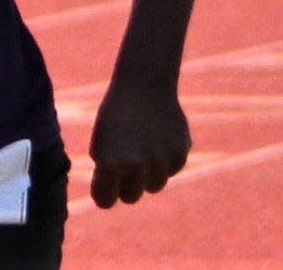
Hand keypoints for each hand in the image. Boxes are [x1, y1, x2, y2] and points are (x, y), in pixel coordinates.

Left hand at [88, 76, 190, 208]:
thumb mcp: (101, 140)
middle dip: (125, 184)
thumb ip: (106, 169)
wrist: (144, 83)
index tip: (103, 186)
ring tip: (141, 145)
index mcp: (111, 162)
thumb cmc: (116, 113)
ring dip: (147, 173)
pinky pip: (171, 169)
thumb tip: (112, 195)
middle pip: (130, 197)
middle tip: (123, 163)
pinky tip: (158, 136)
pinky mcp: (180, 153)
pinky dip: (165, 159)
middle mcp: (136, 165)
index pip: (104, 200)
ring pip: (154, 185)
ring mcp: (161, 161)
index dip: (103, 193)